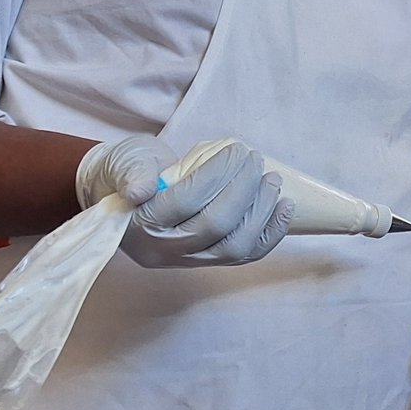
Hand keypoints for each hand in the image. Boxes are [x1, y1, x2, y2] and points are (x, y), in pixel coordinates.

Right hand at [79, 136, 293, 268]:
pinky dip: (271, 232)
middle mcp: (163, 251)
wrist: (130, 192)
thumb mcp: (125, 163)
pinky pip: (247, 254)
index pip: (187, 201)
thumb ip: (132, 173)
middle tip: (254, 159)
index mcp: (140, 225)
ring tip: (272, 179)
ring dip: (261, 210)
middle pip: (215, 226)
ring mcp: (188, 260)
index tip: (235, 149)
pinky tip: (285, 206)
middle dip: (244, 189)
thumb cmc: (131, 172)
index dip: (217, 174)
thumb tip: (139, 189)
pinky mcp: (209, 259)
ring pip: (235, 246)